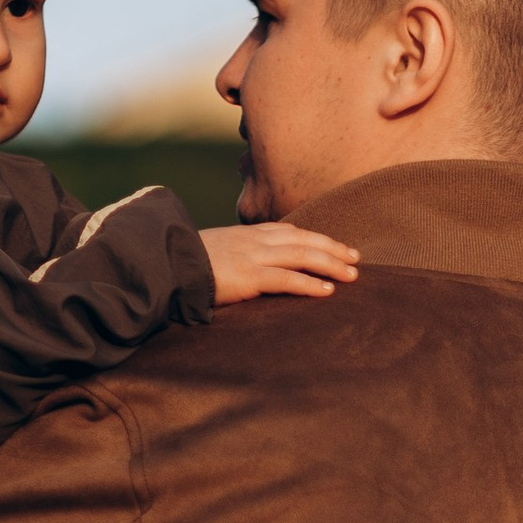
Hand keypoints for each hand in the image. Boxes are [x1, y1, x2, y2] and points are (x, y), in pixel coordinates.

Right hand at [201, 224, 359, 302]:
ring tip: (352, 276)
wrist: (166, 264)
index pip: (291, 232)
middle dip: (333, 249)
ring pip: (302, 256)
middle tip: (356, 259)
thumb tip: (250, 267)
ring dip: (331, 264)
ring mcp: (254, 256)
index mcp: (249, 234)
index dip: (317, 238)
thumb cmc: (188, 263)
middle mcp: (256, 240)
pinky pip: (286, 279)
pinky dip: (309, 284)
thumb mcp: (218, 251)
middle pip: (304, 240)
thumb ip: (238, 254)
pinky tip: (327, 291)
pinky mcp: (249, 277)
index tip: (337, 247)